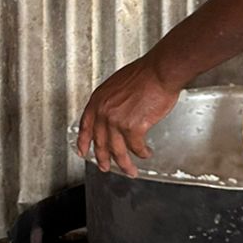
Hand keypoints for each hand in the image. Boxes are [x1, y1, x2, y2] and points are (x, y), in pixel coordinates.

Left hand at [77, 56, 179, 175]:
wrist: (159, 72)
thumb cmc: (145, 74)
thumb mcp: (118, 84)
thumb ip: (112, 101)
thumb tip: (116, 112)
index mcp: (99, 100)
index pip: (85, 125)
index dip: (83, 141)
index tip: (82, 151)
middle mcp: (104, 112)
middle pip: (100, 142)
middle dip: (103, 159)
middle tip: (105, 167)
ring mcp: (117, 121)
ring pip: (117, 151)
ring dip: (125, 164)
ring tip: (130, 170)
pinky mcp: (133, 128)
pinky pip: (136, 147)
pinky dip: (142, 153)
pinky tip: (145, 154)